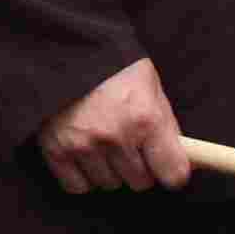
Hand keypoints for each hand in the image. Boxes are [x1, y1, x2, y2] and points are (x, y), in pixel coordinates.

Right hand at [37, 58, 189, 193]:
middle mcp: (115, 137)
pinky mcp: (55, 150)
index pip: (173, 175)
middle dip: (138, 167)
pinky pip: (77, 186)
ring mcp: (83, 145)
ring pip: (109, 185)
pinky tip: (83, 155)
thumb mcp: (150, 86)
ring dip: (109, 171)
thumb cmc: (113, 66)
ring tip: (101, 144)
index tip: (165, 164)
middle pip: (140, 183)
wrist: (63, 46)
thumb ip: (164, 124)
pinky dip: (81, 176)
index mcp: (145, 118)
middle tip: (128, 145)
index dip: (171, 170)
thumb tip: (179, 157)